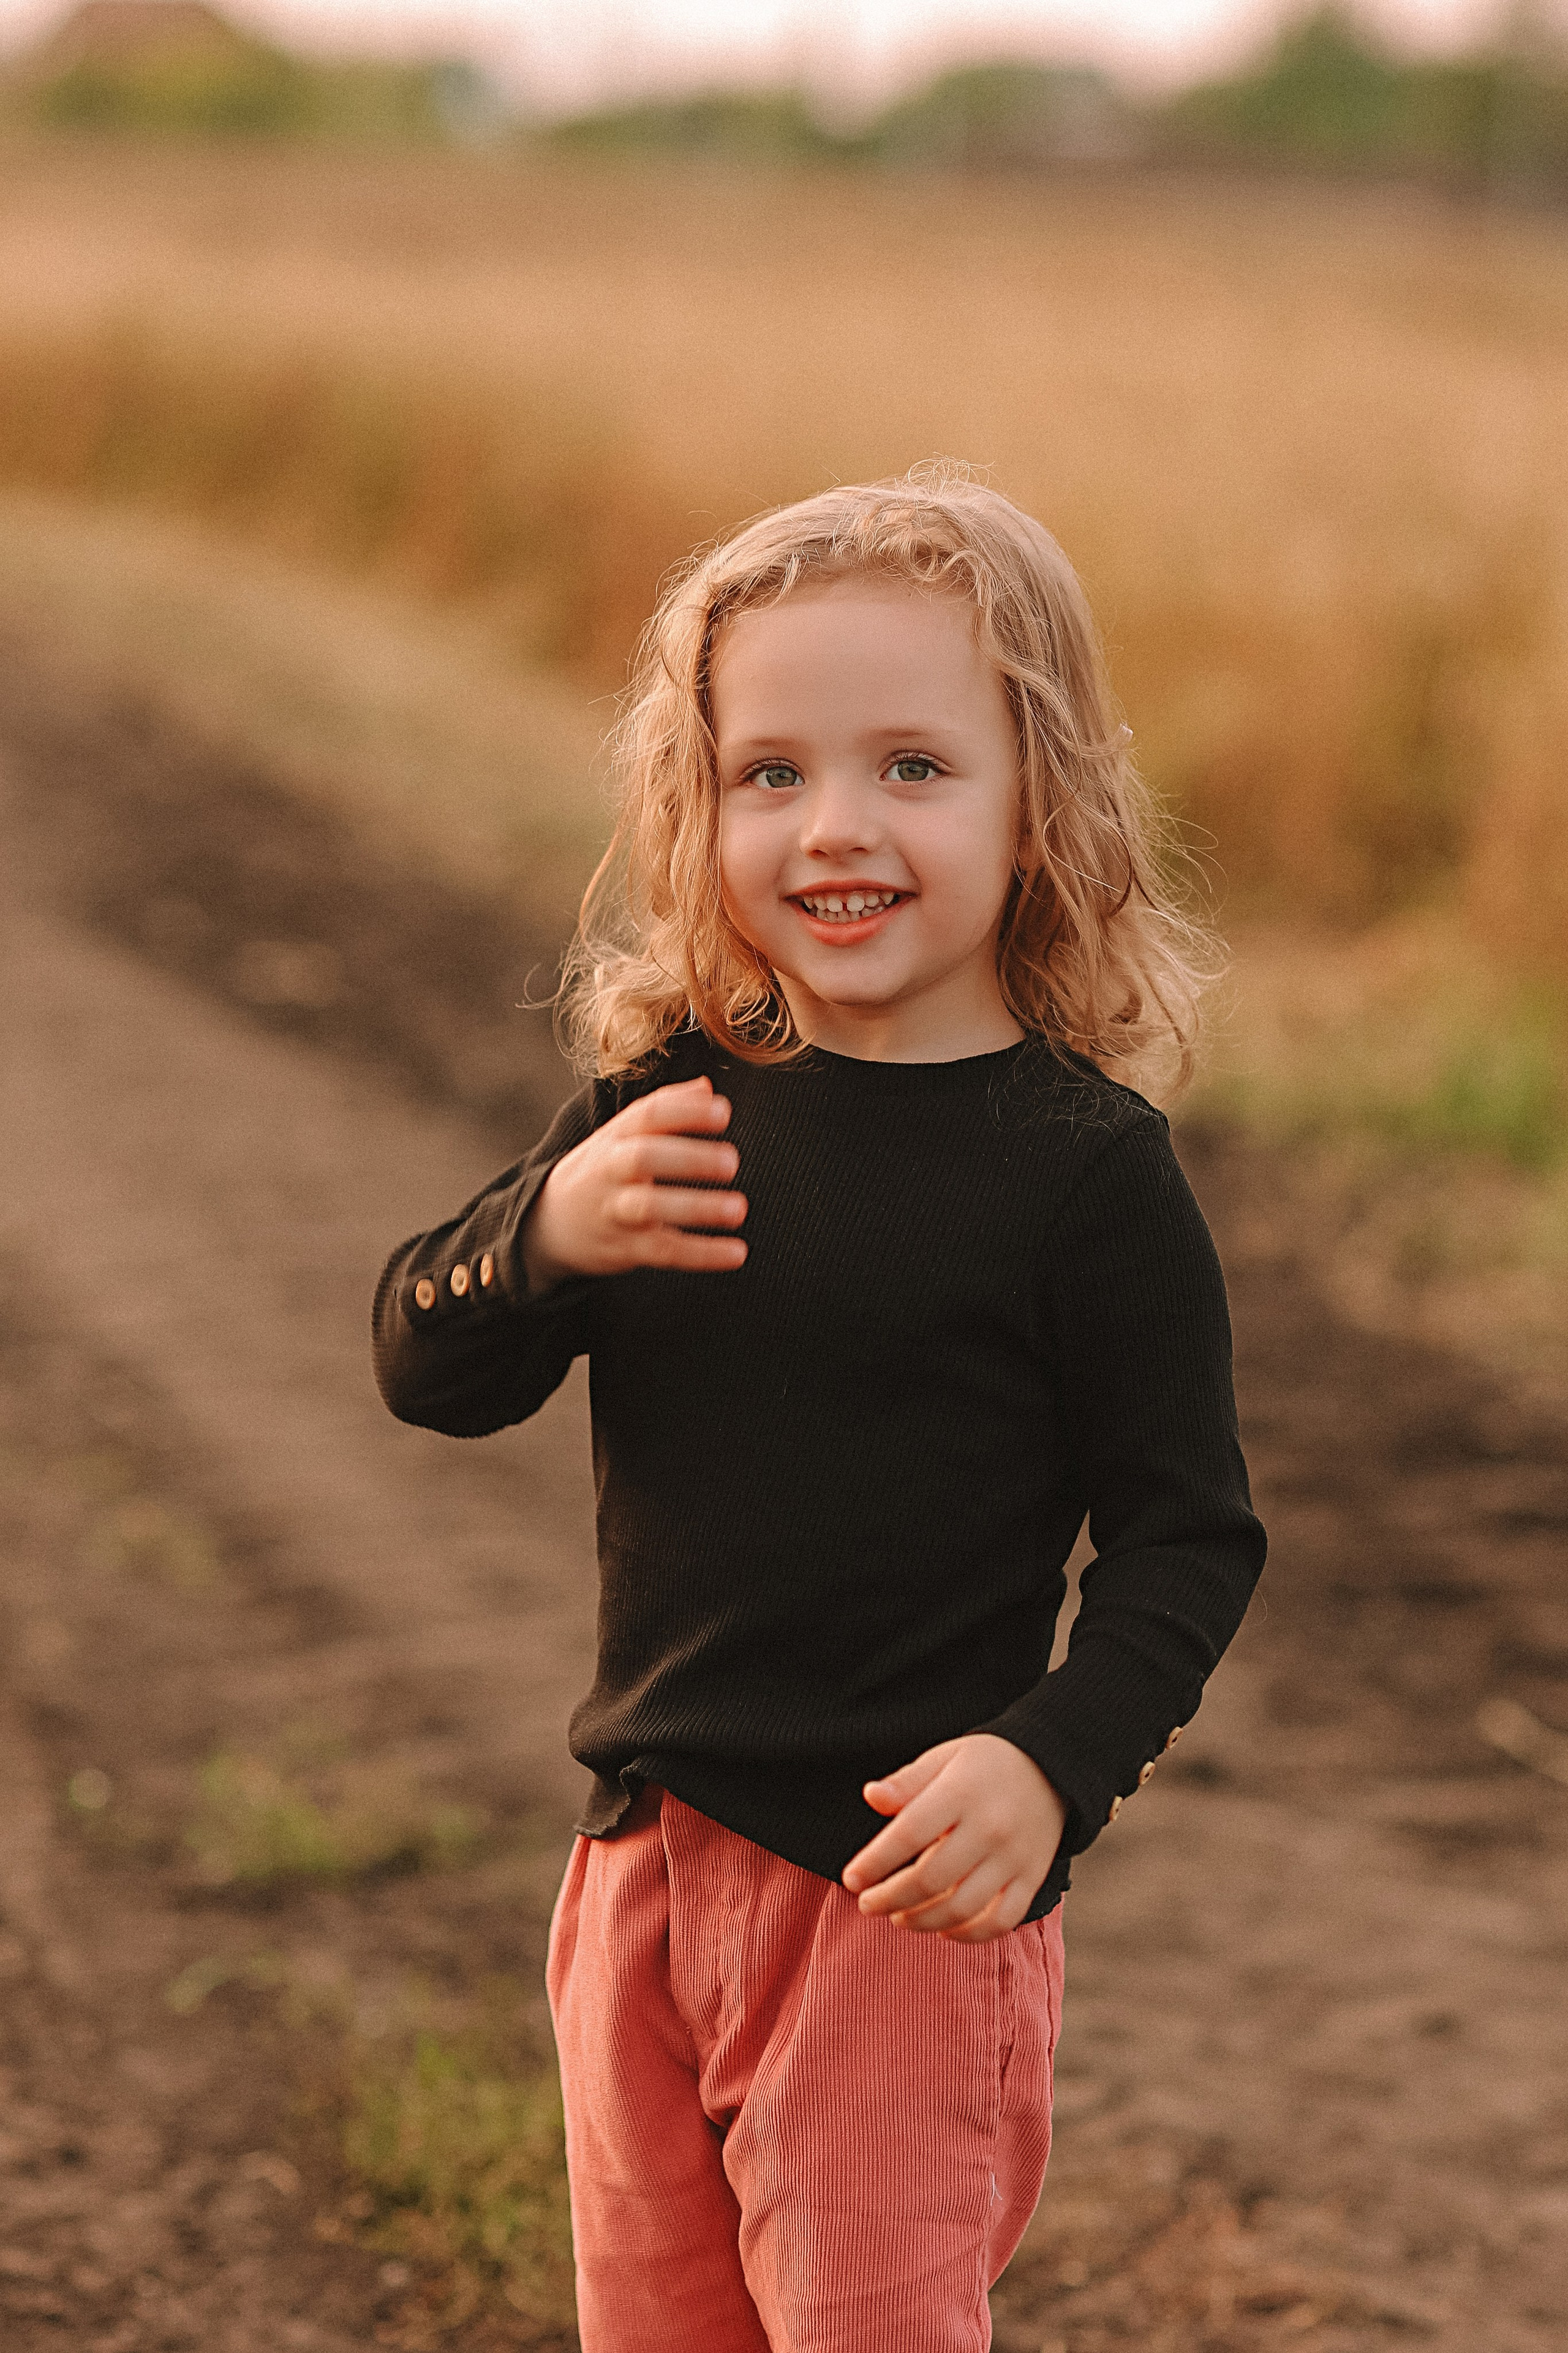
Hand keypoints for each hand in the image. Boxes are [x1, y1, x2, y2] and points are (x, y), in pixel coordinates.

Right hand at [521, 1076, 747, 1292]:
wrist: (547, 1223)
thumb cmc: (602, 1170)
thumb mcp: (621, 1134)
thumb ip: (665, 1108)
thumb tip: (707, 1088)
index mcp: (615, 1136)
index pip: (647, 1115)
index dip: (684, 1111)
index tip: (725, 1113)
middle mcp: (610, 1169)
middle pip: (642, 1157)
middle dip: (688, 1157)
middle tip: (732, 1161)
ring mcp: (613, 1210)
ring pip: (650, 1207)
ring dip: (696, 1208)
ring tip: (739, 1209)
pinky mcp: (622, 1248)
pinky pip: (662, 1251)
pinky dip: (701, 1254)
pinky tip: (737, 1252)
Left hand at [841, 1734, 1066, 1943]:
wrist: (1052, 1767)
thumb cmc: (985, 1763)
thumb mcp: (944, 1757)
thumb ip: (907, 1781)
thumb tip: (871, 1797)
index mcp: (961, 1793)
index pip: (908, 1835)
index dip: (875, 1862)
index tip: (851, 1879)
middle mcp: (989, 1828)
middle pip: (930, 1879)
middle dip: (890, 1898)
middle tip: (867, 1904)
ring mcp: (1013, 1858)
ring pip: (961, 1908)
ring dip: (921, 1921)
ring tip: (898, 1917)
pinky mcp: (1032, 1880)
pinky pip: (1000, 1921)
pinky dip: (969, 1935)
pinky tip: (943, 1930)